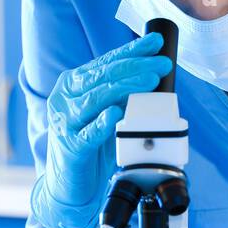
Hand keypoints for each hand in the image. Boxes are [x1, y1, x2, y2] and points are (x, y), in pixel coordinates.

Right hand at [32, 32, 171, 227]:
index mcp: (73, 85)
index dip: (132, 50)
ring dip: (126, 88)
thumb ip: (119, 95)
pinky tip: (116, 113)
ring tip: (150, 81)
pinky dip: (103, 123)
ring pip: (97, 98)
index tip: (155, 43)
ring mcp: (65, 122)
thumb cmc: (88, 146)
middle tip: (162, 64)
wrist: (67, 185)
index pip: (106, 62)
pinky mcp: (71, 147)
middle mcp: (65, 98)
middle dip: (136, 66)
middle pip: (103, 76)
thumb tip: (149, 74)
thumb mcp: (104, 113)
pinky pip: (89, 133)